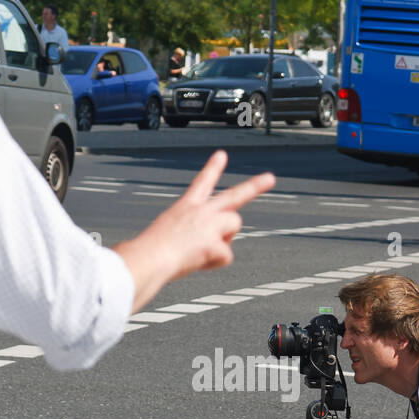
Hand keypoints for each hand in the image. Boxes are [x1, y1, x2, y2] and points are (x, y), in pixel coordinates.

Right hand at [116, 151, 273, 311]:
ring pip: (234, 226)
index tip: (222, 155)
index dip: (213, 168)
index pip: (202, 183)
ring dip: (224, 239)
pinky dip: (214, 263)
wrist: (149, 258)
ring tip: (200, 248)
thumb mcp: (165, 236)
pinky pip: (226, 256)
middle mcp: (201, 211)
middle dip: (254, 186)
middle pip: (235, 195)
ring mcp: (210, 224)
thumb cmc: (148, 252)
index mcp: (185, 207)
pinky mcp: (216, 243)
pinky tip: (198, 261)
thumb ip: (187, 237)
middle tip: (270, 178)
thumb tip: (204, 250)